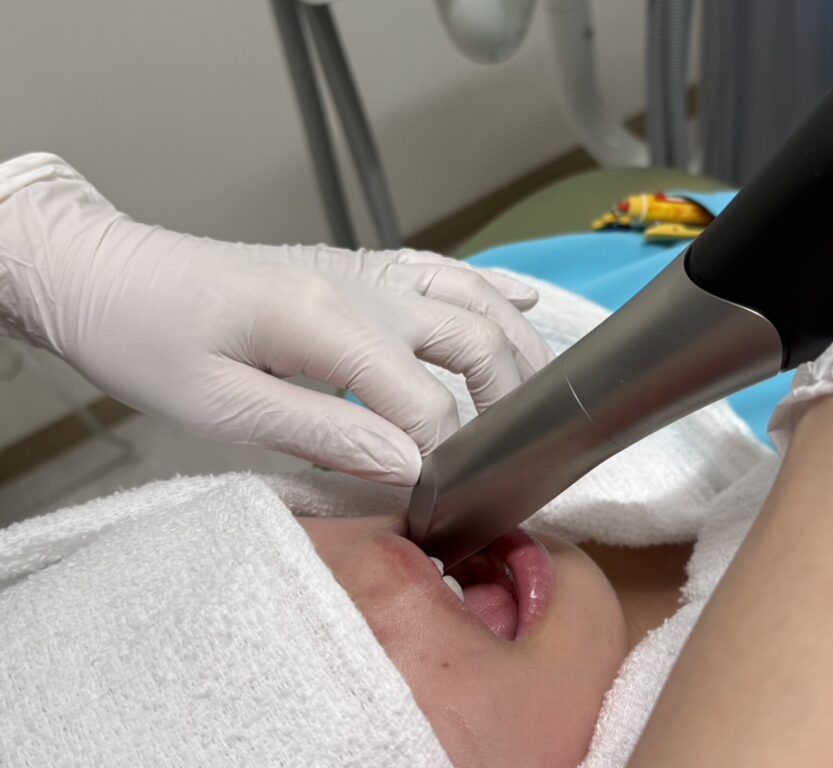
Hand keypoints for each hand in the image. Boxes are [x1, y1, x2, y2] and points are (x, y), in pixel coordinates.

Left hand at [0, 154, 553, 483]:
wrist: (110, 275)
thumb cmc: (149, 343)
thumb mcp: (221, 407)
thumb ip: (324, 432)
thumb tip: (409, 464)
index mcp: (326, 322)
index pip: (427, 402)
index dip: (447, 457)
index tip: (444, 499)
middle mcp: (363, 285)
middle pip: (476, 339)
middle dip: (512, 400)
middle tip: (517, 456)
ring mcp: (366, 268)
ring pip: (476, 296)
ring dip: (520, 345)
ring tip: (544, 395)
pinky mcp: (359, 264)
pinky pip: (444, 268)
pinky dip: (494, 287)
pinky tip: (527, 302)